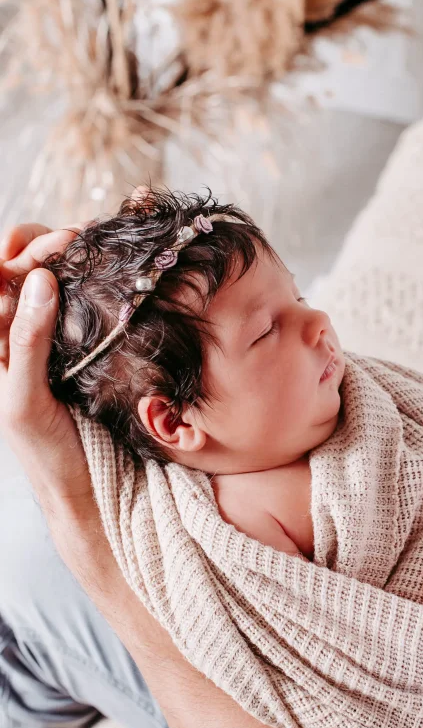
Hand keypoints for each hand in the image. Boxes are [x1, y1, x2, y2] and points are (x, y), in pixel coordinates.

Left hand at [0, 222, 92, 515]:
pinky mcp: (83, 346)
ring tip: (90, 242)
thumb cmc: (45, 452)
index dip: (11, 257)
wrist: (86, 487)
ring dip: (67, 255)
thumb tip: (40, 281)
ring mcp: (50, 339)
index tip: (43, 250)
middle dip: (40, 246)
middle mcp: (15, 336)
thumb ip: (26, 342)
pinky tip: (106, 265)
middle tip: (73, 240)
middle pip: (18, 270)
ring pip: (51, 279)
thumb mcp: (24, 400)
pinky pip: (80, 301)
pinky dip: (90, 277)